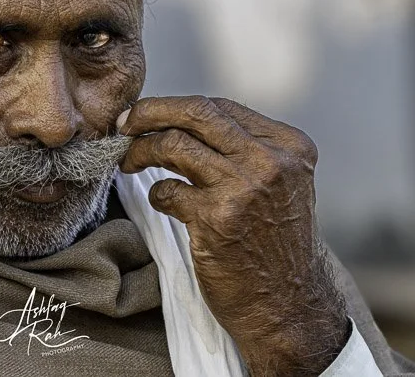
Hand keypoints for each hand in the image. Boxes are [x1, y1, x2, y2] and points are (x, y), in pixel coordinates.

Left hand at [118, 96, 349, 375]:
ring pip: (175, 145)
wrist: (290, 306)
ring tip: (129, 162)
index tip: (148, 115)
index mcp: (289, 146)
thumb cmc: (275, 244)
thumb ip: (244, 150)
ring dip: (141, 151)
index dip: (176, 107)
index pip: (220, 108)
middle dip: (151, 112)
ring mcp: (244, 189)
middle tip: (124, 123)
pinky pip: (167, 189)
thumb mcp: (279, 184)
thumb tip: (180, 119)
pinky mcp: (217, 219)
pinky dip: (156, 193)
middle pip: (197, 113)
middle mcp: (270, 161)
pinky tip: (163, 202)